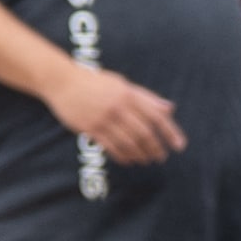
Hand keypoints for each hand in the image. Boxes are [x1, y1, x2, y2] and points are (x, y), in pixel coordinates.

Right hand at [44, 65, 182, 161]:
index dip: (171, 132)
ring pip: (128, 142)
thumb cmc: (94, 81)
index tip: (179, 146)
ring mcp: (103, 118)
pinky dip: (122, 156)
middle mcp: (117, 106)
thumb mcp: (121, 84)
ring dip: (140, 154)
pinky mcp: (89, 127)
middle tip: (161, 157)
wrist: (61, 81)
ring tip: (145, 160)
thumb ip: (146, 97)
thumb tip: (170, 108)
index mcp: (128, 94)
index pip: (156, 116)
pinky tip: (128, 160)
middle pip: (144, 133)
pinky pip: (110, 146)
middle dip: (155, 148)